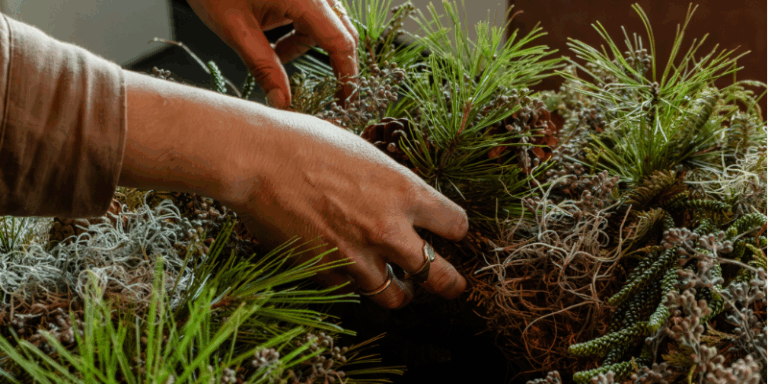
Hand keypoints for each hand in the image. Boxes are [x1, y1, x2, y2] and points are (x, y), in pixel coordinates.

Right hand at [120, 70, 467, 309]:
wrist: (256, 159)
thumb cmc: (306, 142)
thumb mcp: (364, 153)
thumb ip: (390, 184)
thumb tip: (399, 200)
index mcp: (405, 192)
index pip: (456, 225)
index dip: (455, 230)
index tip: (450, 233)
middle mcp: (388, 230)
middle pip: (439, 276)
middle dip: (451, 284)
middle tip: (453, 287)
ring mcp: (356, 256)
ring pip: (395, 297)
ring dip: (399, 292)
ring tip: (398, 290)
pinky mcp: (325, 273)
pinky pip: (349, 289)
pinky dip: (352, 283)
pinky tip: (346, 269)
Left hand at [186, 0, 359, 109]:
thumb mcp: (235, 29)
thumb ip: (263, 67)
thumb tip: (282, 102)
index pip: (340, 42)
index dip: (347, 75)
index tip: (346, 102)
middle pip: (342, 33)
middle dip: (335, 64)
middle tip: (327, 94)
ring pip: (327, 25)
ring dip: (308, 47)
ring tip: (278, 59)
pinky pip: (312, 16)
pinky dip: (299, 34)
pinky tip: (276, 44)